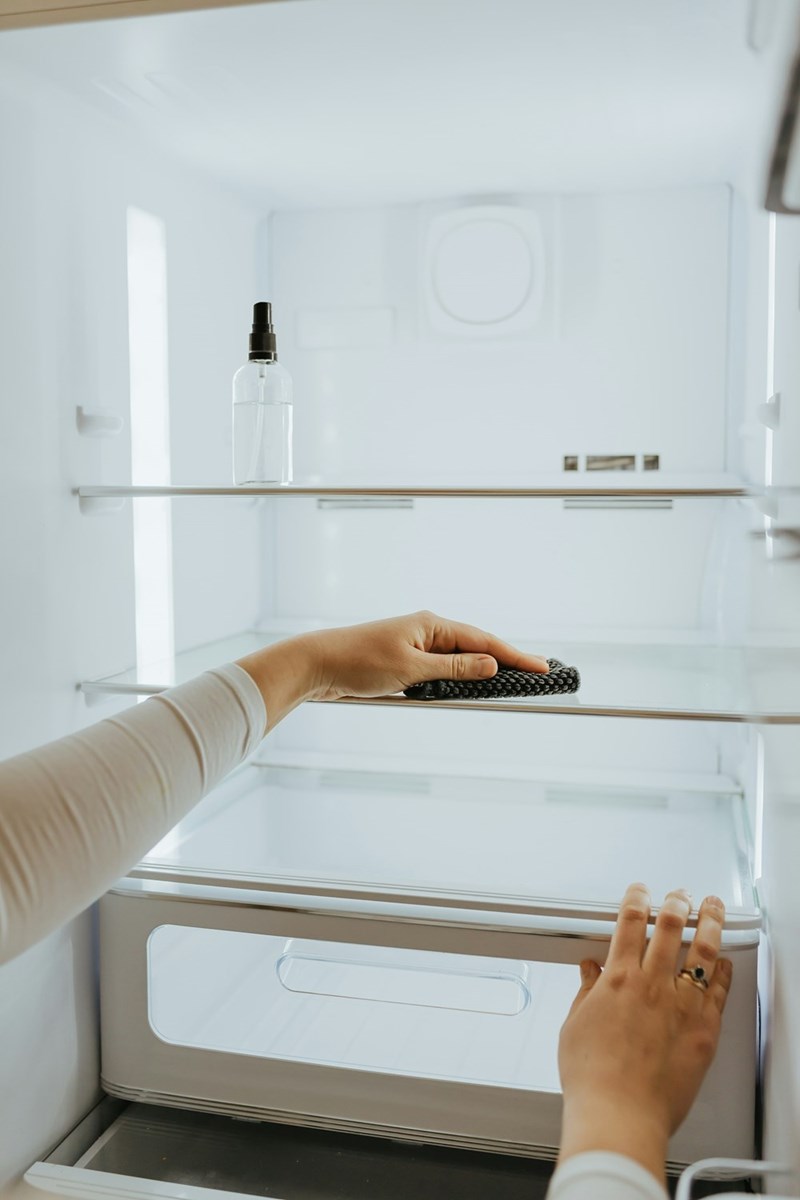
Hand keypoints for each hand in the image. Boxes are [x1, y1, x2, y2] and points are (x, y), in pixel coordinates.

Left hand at [237, 610, 547, 730]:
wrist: (315, 664)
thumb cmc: (358, 662)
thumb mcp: (411, 669)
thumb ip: (453, 669)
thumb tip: (490, 665)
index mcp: (432, 625)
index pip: (484, 642)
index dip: (515, 656)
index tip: (543, 667)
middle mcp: (428, 631)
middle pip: (478, 648)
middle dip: (508, 661)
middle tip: (540, 674)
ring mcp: (417, 646)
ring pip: (461, 661)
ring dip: (486, 671)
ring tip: (517, 680)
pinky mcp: (406, 663)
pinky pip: (443, 671)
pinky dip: (462, 678)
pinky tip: (474, 687)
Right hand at [557, 883, 731, 1184]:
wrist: (620, 1115)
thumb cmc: (593, 1078)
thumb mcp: (575, 1026)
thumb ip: (586, 992)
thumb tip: (589, 971)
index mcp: (618, 979)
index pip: (630, 922)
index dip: (636, 899)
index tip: (639, 892)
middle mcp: (653, 985)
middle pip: (672, 927)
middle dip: (677, 903)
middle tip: (680, 895)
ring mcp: (682, 1006)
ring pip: (703, 951)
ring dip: (710, 922)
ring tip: (713, 908)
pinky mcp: (704, 1031)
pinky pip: (720, 991)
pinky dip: (723, 970)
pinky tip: (724, 961)